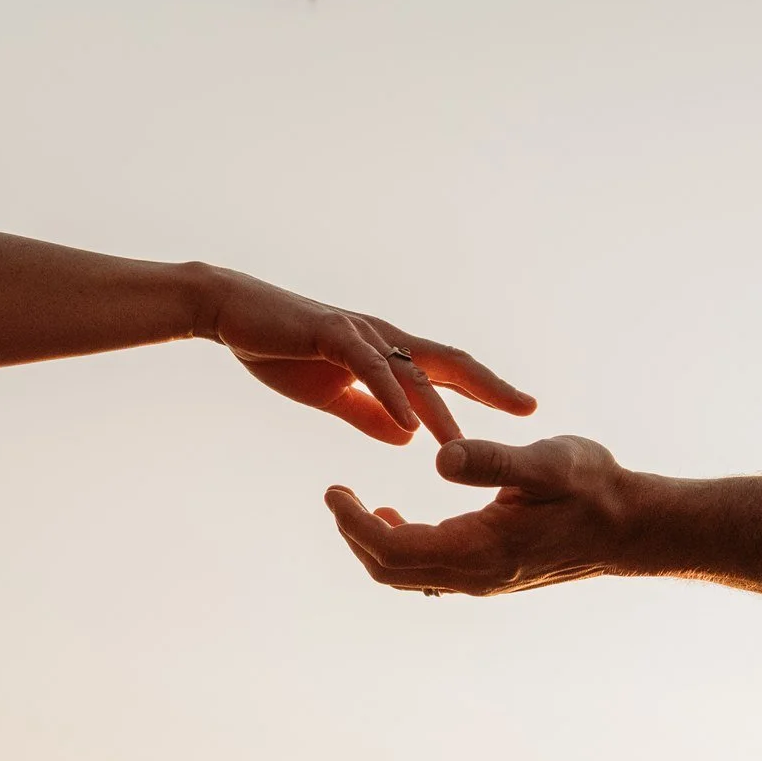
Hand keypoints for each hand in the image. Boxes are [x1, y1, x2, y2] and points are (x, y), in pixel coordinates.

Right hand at [197, 268, 536, 447]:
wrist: (232, 313)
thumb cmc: (281, 350)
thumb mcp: (333, 396)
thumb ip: (370, 415)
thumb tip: (406, 437)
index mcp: (387, 353)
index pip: (448, 372)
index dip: (486, 389)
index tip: (522, 409)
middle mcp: (383, 339)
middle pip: (449, 364)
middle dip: (491, 388)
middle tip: (529, 410)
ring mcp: (361, 336)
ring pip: (412, 375)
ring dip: (441, 413)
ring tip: (465, 446)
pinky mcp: (333, 337)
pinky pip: (370, 371)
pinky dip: (391, 399)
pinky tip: (409, 426)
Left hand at [326, 434, 633, 592]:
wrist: (634, 527)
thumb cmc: (596, 488)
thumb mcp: (548, 463)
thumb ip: (493, 461)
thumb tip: (440, 459)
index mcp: (479, 550)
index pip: (392, 547)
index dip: (353, 521)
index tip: (332, 489)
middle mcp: (475, 575)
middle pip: (390, 570)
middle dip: (355, 534)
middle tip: (335, 494)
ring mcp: (482, 580)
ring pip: (408, 576)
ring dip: (375, 544)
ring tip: (359, 505)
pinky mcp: (491, 575)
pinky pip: (430, 572)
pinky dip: (402, 549)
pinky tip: (401, 516)